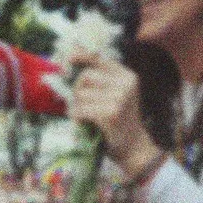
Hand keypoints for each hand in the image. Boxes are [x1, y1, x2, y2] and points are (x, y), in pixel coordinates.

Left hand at [68, 50, 162, 177]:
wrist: (134, 147)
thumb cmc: (120, 120)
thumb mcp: (116, 94)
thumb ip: (100, 78)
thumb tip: (71, 58)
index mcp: (127, 76)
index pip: (99, 58)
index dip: (81, 55)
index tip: (68, 58)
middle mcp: (125, 84)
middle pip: (86, 76)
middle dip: (77, 90)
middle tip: (81, 103)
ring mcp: (119, 99)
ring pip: (81, 94)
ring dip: (77, 106)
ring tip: (86, 115)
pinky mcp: (110, 113)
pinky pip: (81, 109)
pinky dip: (77, 117)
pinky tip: (83, 122)